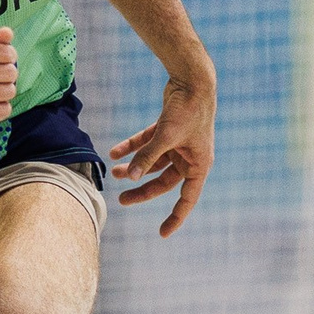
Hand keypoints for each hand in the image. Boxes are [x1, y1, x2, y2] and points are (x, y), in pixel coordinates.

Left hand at [109, 74, 215, 236]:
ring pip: (153, 163)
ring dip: (134, 168)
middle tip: (122, 199)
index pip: (187, 199)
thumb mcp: (166, 136)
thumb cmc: (187, 110)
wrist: (192, 80)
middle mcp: (189, 157)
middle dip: (142, 190)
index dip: (175, 217)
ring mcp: (178, 144)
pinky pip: (147, 144)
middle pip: (163, 182)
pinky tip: (114, 152)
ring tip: (115, 172)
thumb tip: (131, 177)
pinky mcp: (168, 130)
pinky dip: (132, 147)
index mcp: (199, 165)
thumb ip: (147, 157)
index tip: (163, 233)